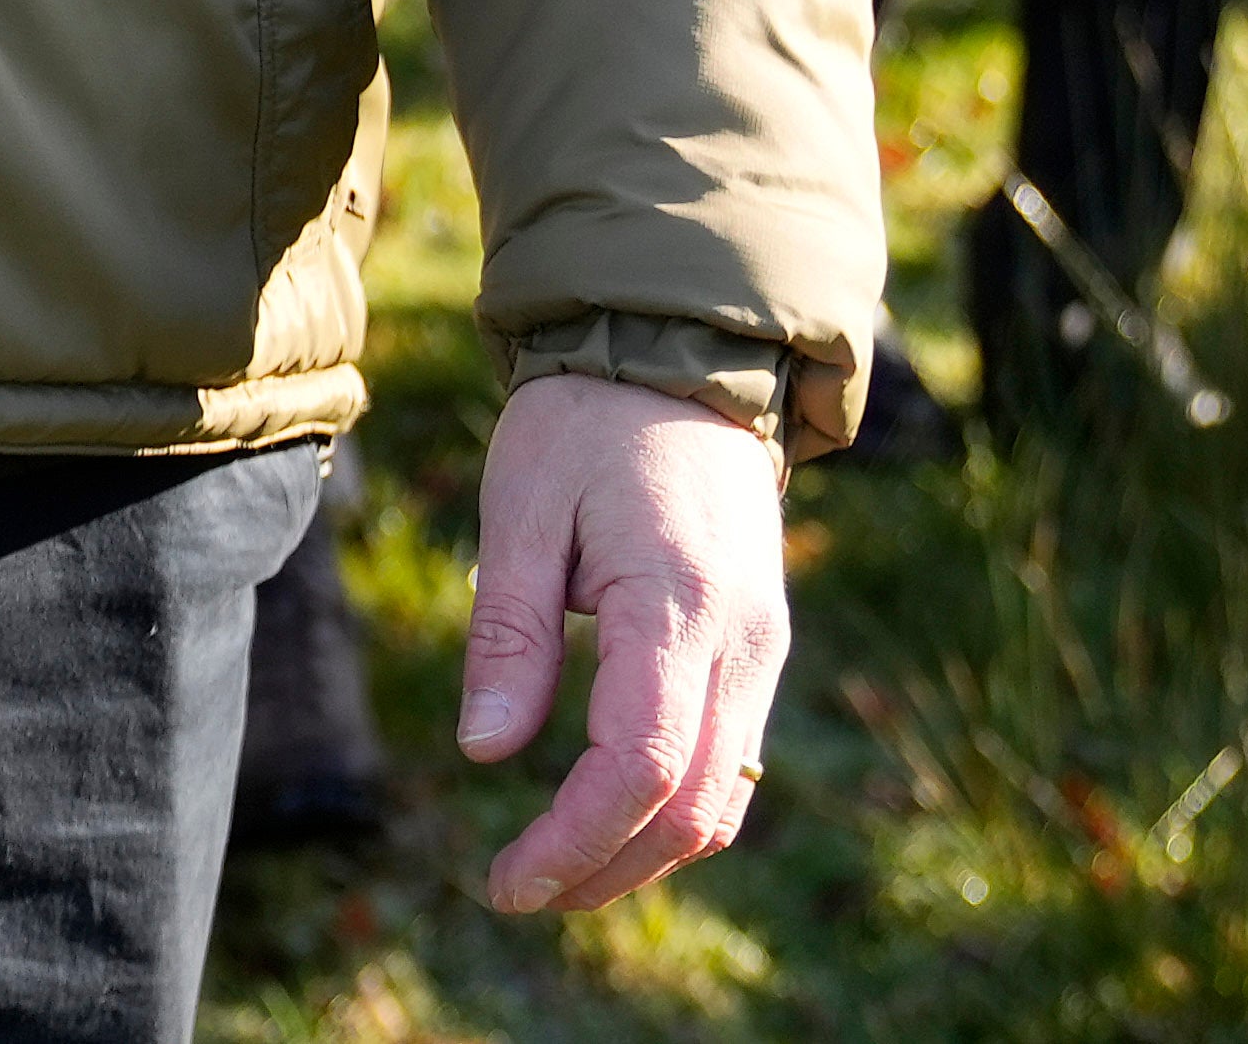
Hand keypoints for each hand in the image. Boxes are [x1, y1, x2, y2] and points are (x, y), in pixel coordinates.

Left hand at [455, 372, 789, 913]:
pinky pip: (731, 761)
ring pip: (721, 799)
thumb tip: (485, 750)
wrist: (682, 359)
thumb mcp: (523, 510)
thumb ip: (510, 634)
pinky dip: (673, 810)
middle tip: (516, 888)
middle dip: (605, 869)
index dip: (574, 840)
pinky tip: (608, 815)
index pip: (638, 765)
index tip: (506, 878)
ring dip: (643, 853)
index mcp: (676, 605)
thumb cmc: (587, 425)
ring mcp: (762, 650)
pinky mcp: (759, 649)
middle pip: (690, 807)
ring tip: (554, 869)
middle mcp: (741, 642)